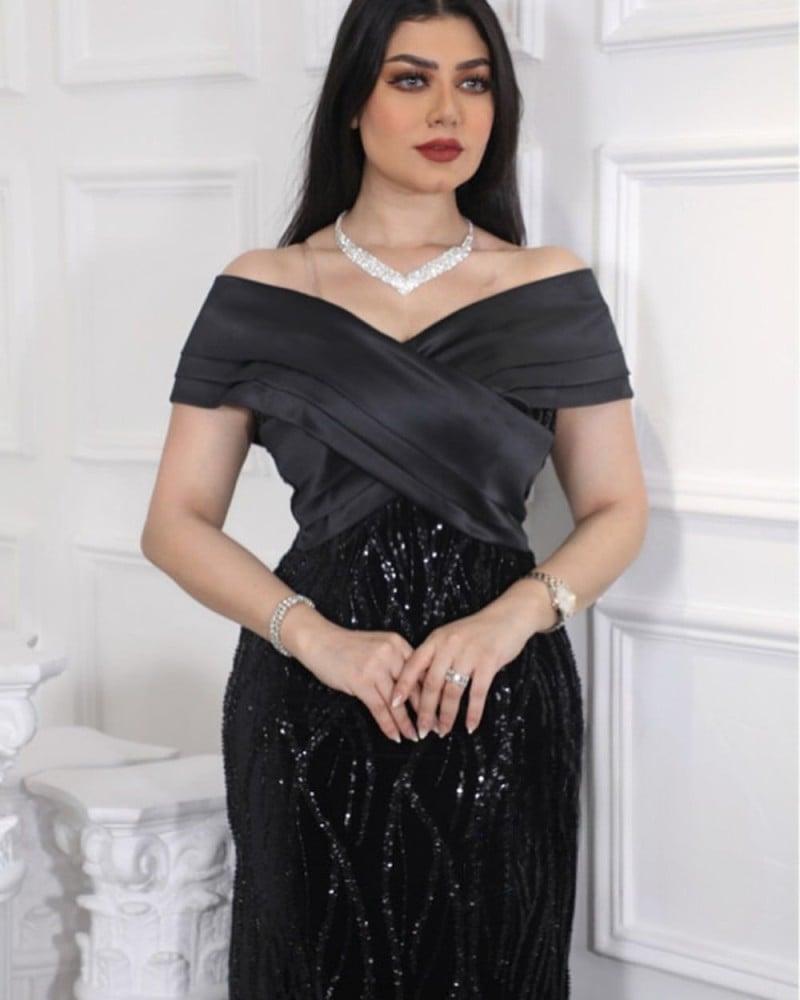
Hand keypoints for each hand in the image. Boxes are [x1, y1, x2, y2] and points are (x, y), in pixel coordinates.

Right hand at [297, 621, 424, 742]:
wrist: (319, 641)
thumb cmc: (347, 646)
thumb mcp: (377, 645)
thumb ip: (394, 661)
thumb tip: (413, 688)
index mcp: (397, 643)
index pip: (420, 671)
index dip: (431, 691)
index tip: (440, 707)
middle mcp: (390, 654)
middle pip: (413, 687)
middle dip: (425, 710)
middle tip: (434, 727)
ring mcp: (375, 668)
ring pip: (397, 702)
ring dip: (407, 723)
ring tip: (415, 736)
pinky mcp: (360, 682)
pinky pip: (379, 709)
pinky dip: (388, 725)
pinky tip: (395, 736)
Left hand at [388, 601, 542, 737]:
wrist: (508, 617)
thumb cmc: (477, 630)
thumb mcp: (450, 637)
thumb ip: (436, 656)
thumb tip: (422, 687)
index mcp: (436, 640)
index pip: (413, 665)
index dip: (402, 686)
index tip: (393, 704)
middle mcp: (449, 646)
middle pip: (432, 684)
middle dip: (425, 711)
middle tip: (422, 730)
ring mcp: (469, 653)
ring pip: (452, 691)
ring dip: (447, 715)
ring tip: (443, 730)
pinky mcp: (488, 662)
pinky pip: (477, 693)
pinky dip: (473, 713)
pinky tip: (470, 726)